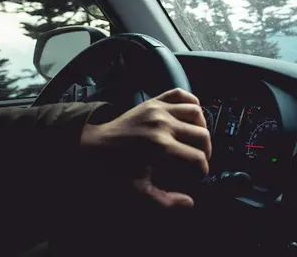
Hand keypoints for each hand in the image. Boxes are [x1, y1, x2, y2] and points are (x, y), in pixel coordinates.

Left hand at [80, 88, 210, 207]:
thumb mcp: (137, 191)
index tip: (199, 176)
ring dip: (202, 127)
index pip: (197, 158)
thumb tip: (189, 203)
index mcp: (160, 146)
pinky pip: (180, 94)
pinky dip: (190, 101)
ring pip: (196, 112)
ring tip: (198, 139)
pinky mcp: (153, 101)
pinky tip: (190, 116)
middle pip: (201, 135)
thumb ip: (165, 202)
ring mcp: (158, 109)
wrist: (91, 146)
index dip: (202, 170)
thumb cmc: (113, 171)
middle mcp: (163, 124)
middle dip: (206, 151)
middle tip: (200, 161)